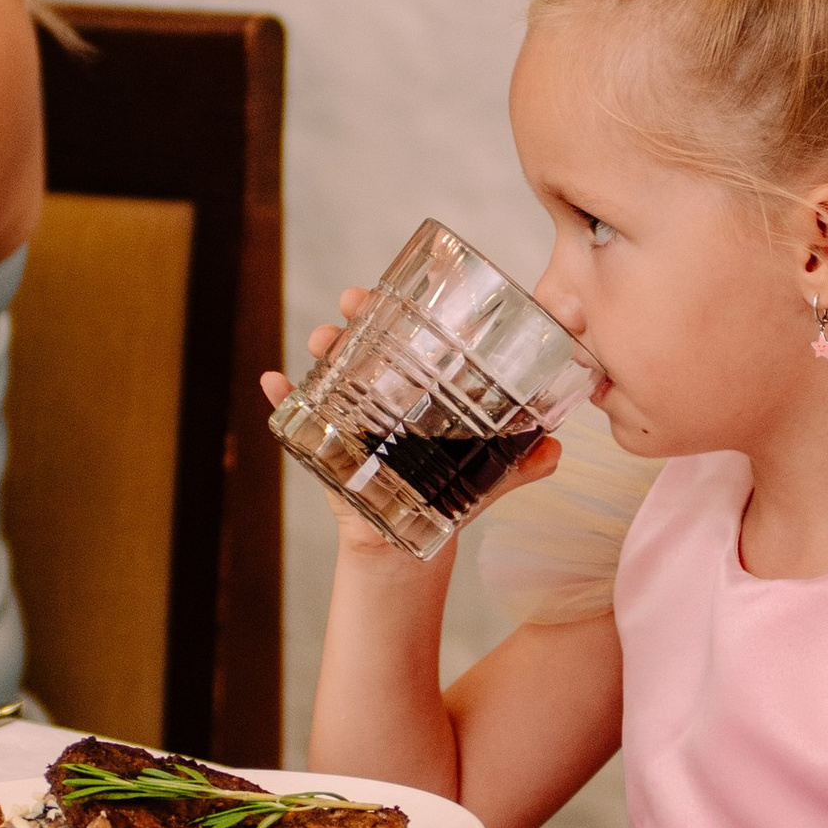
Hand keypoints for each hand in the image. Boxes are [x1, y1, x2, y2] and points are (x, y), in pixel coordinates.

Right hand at [262, 289, 562, 558]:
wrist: (410, 543)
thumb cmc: (449, 495)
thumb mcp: (489, 476)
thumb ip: (523, 463)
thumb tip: (555, 449)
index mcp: (421, 387)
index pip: (412, 336)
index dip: (405, 305)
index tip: (403, 284)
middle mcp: (383, 392)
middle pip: (366, 341)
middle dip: (357, 315)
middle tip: (355, 303)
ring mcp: (351, 416)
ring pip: (331, 370)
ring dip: (323, 348)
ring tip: (321, 341)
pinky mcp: (326, 445)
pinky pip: (295, 415)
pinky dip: (279, 396)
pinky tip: (272, 381)